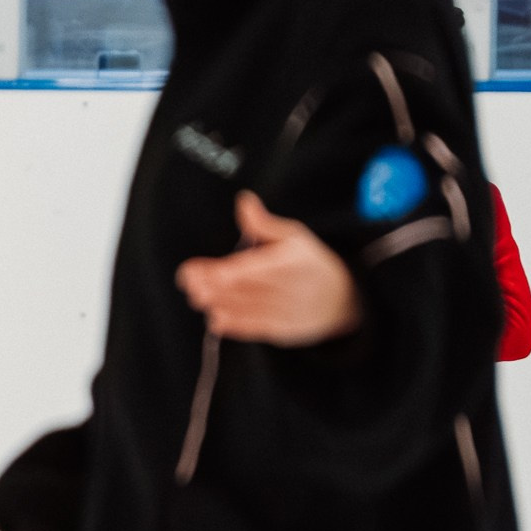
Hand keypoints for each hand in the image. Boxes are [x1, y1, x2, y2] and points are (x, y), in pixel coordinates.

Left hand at [176, 193, 362, 345]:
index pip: (249, 270)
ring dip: (217, 304)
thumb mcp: (295, 236)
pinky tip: (213, 317)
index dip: (219, 271)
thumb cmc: (312, 263)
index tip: (194, 268)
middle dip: (210, 286)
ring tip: (195, 296)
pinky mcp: (282, 331)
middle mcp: (287, 290)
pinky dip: (232, 325)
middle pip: (242, 290)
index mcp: (289, 263)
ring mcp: (285, 313)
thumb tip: (243, 200)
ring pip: (245, 311)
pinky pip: (254, 330)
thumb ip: (264, 223)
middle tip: (188, 281)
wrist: (343, 300)